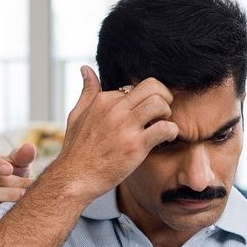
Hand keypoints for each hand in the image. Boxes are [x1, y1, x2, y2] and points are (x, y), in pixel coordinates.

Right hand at [44, 65, 177, 201]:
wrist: (75, 177)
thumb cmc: (77, 150)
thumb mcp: (77, 115)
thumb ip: (87, 92)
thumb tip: (86, 69)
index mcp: (104, 100)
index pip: (136, 86)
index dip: (145, 99)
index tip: (145, 113)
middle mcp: (115, 109)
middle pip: (152, 86)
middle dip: (164, 97)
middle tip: (162, 112)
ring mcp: (126, 127)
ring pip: (160, 103)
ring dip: (167, 113)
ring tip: (162, 124)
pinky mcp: (136, 145)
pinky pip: (164, 128)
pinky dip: (172, 131)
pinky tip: (166, 138)